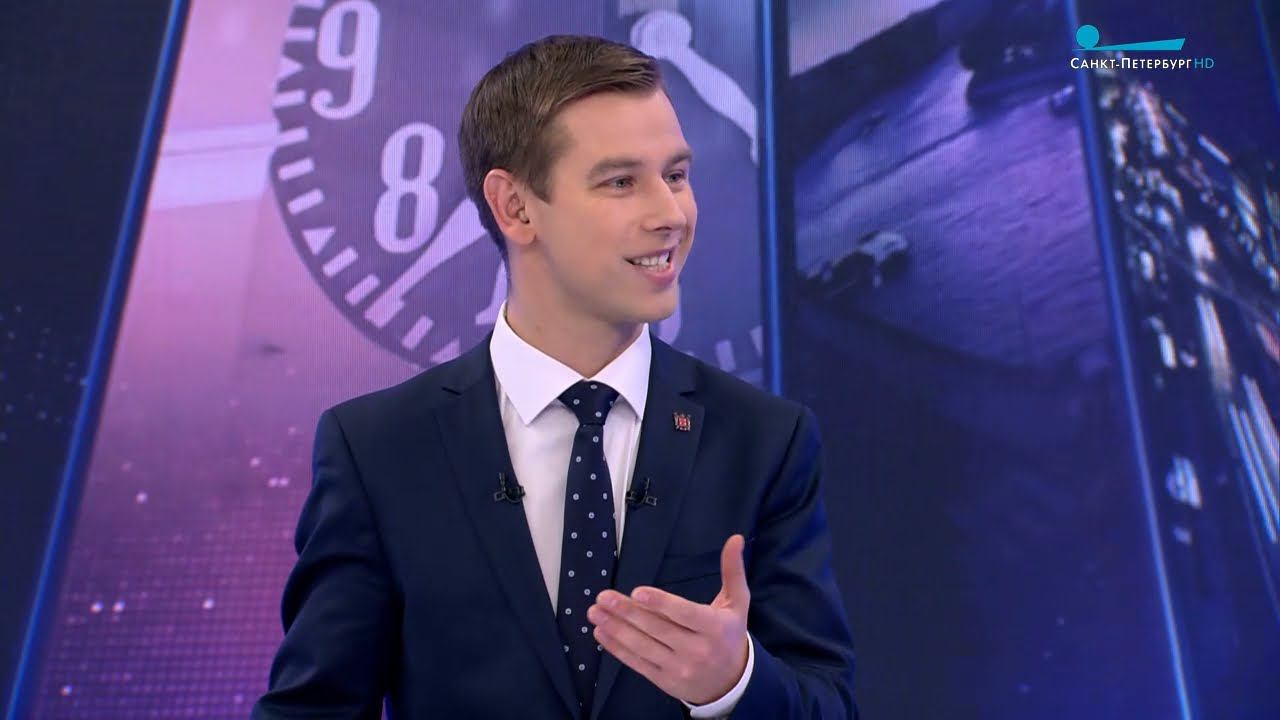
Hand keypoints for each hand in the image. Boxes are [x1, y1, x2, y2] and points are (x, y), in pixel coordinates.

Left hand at [587, 534, 750, 704]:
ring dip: (616, 629)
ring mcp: (679, 668)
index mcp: (714, 627)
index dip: (661, 603)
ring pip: (643, 647)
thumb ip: (733, 571)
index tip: (637, 592)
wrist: (732, 682)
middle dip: (627, 612)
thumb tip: (735, 538)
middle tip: (603, 597)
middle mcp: (697, 649)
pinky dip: (617, 649)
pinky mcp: (665, 681)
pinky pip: (637, 664)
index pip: (685, 614)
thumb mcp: (738, 603)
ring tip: (595, 612)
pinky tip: (601, 633)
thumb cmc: (730, 634)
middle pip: (657, 629)